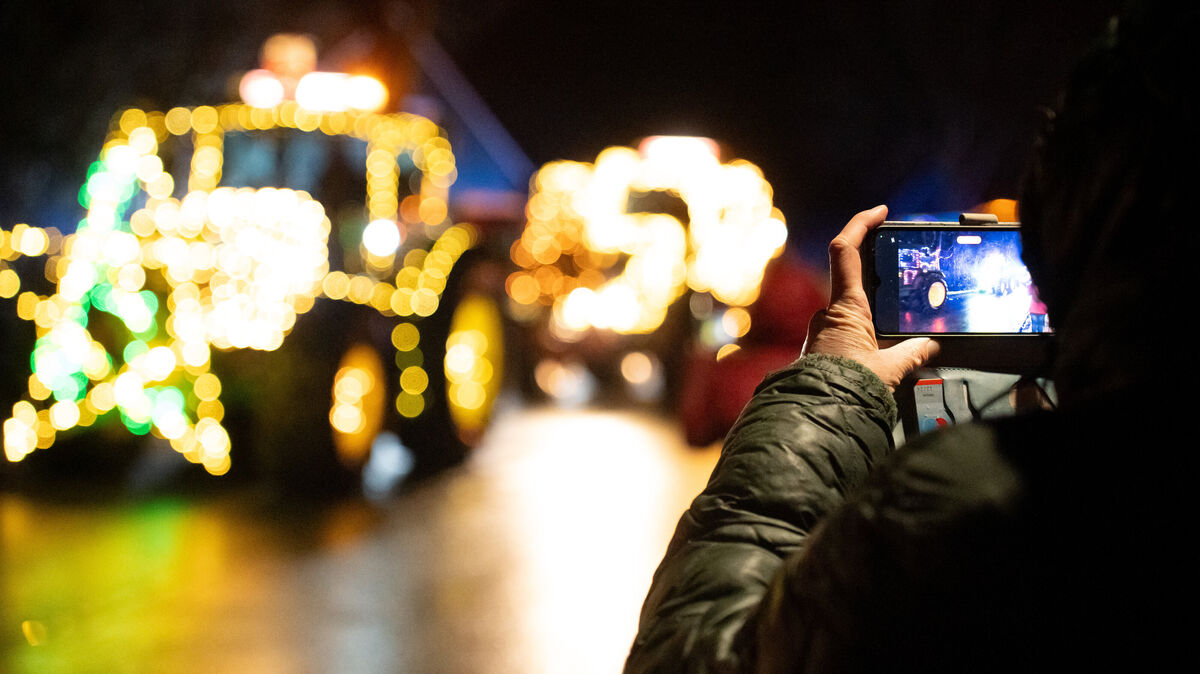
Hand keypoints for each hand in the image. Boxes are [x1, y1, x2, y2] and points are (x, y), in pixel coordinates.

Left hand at [802, 205, 939, 388]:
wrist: (815, 416)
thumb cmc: (847, 389)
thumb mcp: (890, 369)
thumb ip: (913, 353)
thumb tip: (930, 346)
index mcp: (846, 307)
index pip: (846, 251)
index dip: (861, 224)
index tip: (879, 212)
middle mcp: (829, 314)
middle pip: (854, 282)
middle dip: (880, 285)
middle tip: (905, 292)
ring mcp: (821, 331)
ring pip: (851, 312)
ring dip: (874, 319)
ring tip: (896, 338)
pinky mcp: (820, 349)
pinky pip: (845, 333)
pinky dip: (864, 337)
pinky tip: (879, 355)